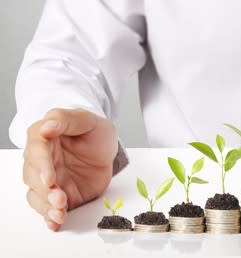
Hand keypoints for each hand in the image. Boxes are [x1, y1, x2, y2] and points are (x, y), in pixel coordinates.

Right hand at [22, 109, 117, 230]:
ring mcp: (47, 179)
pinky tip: (55, 222)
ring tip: (60, 211)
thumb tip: (46, 126)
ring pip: (36, 194)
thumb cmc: (95, 132)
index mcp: (43, 137)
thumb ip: (66, 120)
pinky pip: (47, 208)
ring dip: (46, 206)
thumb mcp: (87, 120)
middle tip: (58, 197)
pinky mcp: (56, 195)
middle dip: (44, 190)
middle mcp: (40, 160)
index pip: (36, 150)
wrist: (107, 150)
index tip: (49, 177)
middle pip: (32, 176)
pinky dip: (50, 217)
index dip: (41, 165)